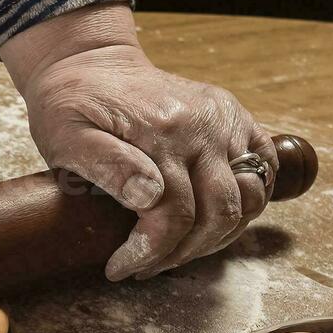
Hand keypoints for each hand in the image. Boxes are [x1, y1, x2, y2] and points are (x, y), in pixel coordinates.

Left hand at [2, 4, 276, 280]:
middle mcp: (203, 126)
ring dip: (218, 236)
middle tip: (147, 265)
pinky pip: (264, 169)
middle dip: (182, 253)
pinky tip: (211, 218)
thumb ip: (107, 166)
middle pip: (218, 214)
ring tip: (178, 248)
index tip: (120, 269)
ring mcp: (225, 120)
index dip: (150, 253)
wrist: (90, 63)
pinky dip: (249, 202)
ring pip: (249, 199)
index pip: (173, 216)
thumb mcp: (67, 136)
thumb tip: (150, 198)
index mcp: (161, 134)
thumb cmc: (71, 105)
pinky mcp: (236, 117)